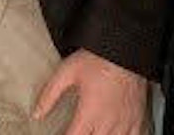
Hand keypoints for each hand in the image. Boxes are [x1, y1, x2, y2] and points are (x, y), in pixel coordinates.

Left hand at [33, 50, 148, 134]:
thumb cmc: (99, 58)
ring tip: (92, 131)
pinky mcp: (137, 117)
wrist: (126, 47)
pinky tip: (114, 134)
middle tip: (77, 130)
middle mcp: (107, 122)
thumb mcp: (67, 72)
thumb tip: (37, 113)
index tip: (59, 134)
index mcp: (89, 114)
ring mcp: (125, 121)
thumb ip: (49, 95)